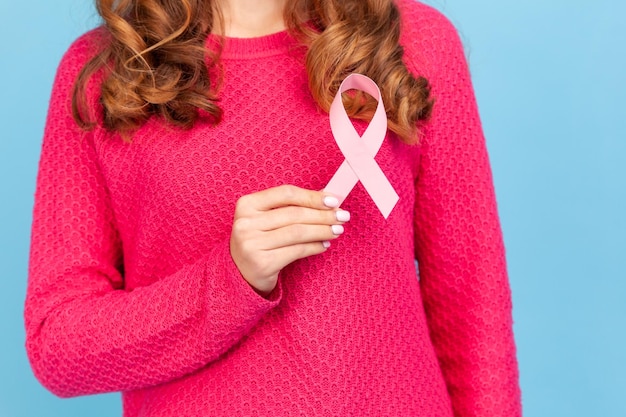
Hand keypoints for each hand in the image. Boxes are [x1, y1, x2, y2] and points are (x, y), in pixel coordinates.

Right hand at [229, 185, 349, 296]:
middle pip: (295, 214)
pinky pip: (297, 251)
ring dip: (322, 230)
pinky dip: (314, 247)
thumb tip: (327, 197)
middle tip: (342, 216)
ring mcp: (251, 244)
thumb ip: (292, 207)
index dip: (312, 196)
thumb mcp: (266, 220)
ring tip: (337, 230)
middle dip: (323, 215)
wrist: (239, 274)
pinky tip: (324, 245)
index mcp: (247, 205)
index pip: (286, 194)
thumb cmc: (258, 241)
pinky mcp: (262, 263)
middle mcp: (245, 223)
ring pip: (298, 232)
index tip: (333, 200)